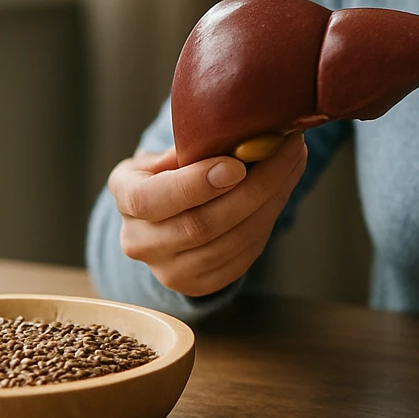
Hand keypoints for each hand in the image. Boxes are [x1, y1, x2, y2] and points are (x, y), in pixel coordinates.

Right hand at [107, 132, 308, 296]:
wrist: (169, 213)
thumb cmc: (172, 171)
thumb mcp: (169, 152)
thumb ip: (195, 145)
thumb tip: (244, 133)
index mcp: (125, 197)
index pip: (150, 199)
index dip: (194, 185)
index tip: (236, 165)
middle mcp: (138, 241)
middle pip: (199, 226)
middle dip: (252, 188)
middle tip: (286, 152)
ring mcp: (168, 270)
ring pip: (230, 243)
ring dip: (270, 201)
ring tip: (293, 163)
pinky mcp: (200, 284)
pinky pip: (243, 256)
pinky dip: (269, 220)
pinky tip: (283, 189)